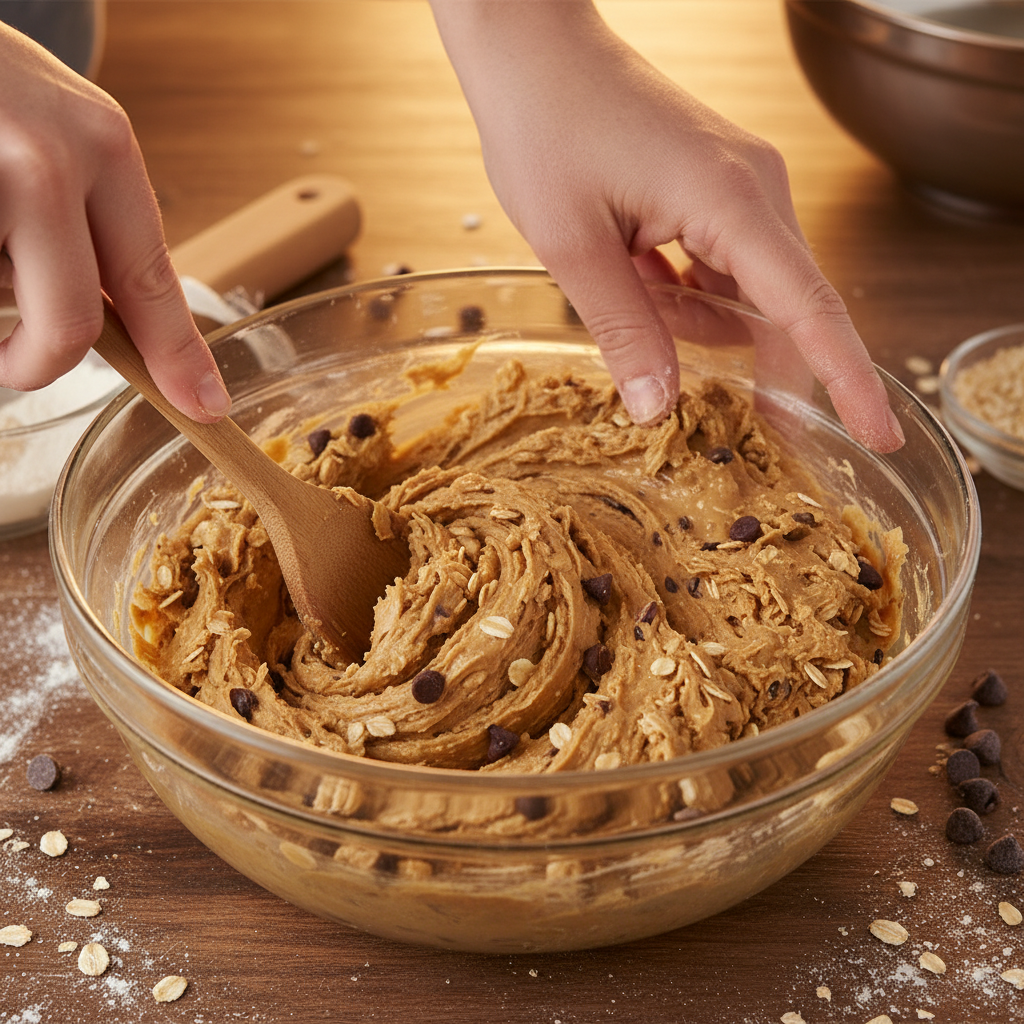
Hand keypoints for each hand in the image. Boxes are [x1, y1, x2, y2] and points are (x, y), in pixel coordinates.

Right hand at [0, 23, 229, 420]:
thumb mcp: (61, 129)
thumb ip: (93, 216)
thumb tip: (112, 317)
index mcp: (102, 146)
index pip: (153, 281)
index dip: (177, 355)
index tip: (203, 403)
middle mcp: (50, 162)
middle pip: (70, 324)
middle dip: (39, 363)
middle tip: (17, 365)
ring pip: (0, 298)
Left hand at [429, 0, 903, 451]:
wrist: (533, 51)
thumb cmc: (546, 127)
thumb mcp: (572, 246)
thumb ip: (624, 329)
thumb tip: (660, 409)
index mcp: (731, 201)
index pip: (808, 309)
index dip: (845, 380)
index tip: (877, 434)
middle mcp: (755, 192)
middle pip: (781, 310)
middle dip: (740, 359)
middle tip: (696, 392)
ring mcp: (740, 190)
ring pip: (742, 296)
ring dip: (687, 316)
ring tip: (620, 277)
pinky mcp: (717, 193)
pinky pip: (718, 271)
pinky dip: (679, 290)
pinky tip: (631, 268)